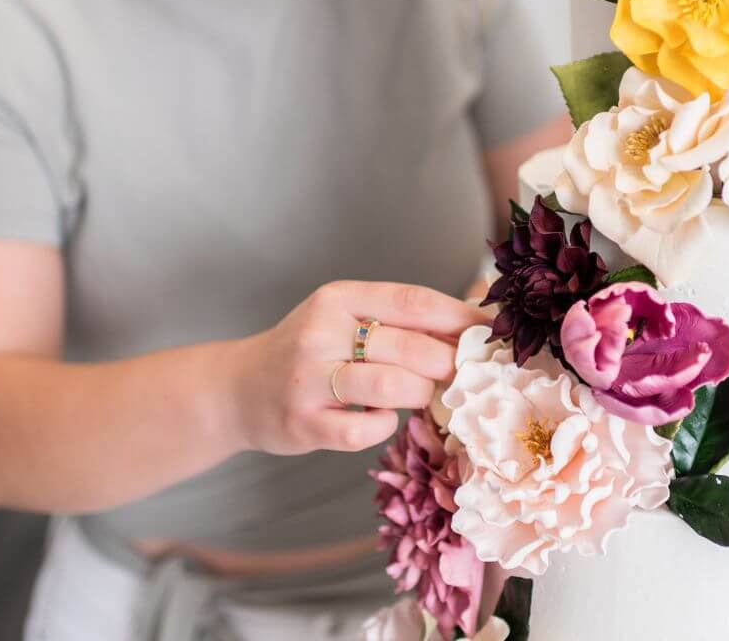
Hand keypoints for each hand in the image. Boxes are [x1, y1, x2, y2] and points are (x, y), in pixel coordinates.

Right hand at [227, 281, 488, 455]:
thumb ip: (396, 319)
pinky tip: (381, 418)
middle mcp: (321, 333)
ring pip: (392, 386)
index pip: (412, 301)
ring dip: (420, 394)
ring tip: (423, 395)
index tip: (488, 330)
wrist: (239, 388)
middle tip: (462, 374)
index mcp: (338, 298)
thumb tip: (470, 323)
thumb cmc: (310, 351)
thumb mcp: (344, 318)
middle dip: (447, 363)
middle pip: (409, 346)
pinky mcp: (303, 422)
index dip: (457, 317)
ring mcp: (309, 379)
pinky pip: (365, 430)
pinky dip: (385, 426)